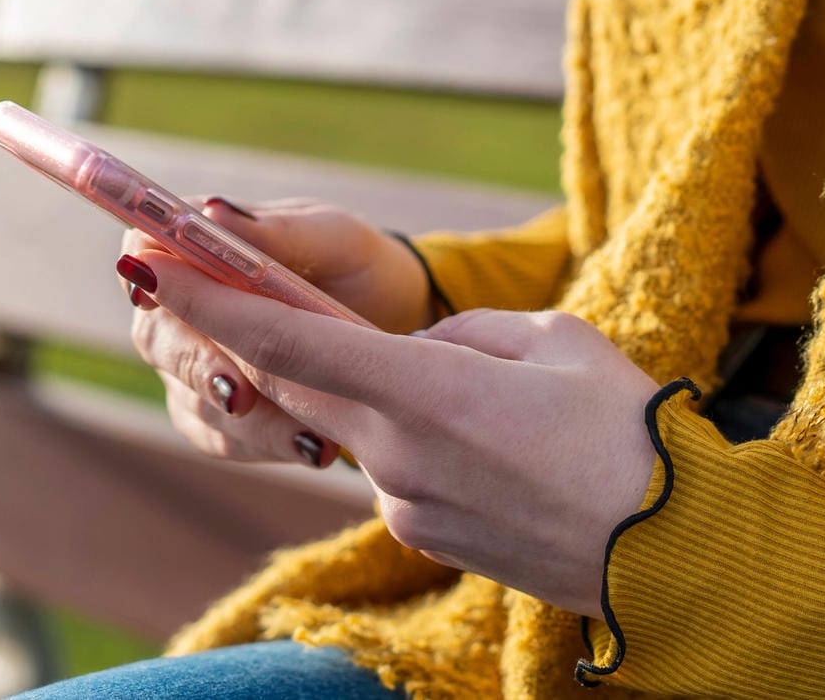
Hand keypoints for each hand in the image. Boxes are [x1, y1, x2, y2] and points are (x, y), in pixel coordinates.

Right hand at [120, 198, 433, 466]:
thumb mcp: (329, 236)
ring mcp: (197, 366)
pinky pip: (226, 439)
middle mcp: (183, 308)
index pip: (143, 256)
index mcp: (195, 248)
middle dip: (200, 366)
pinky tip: (314, 449)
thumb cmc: (352, 261)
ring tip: (307, 435)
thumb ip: (273, 230)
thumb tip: (211, 212)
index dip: (147, 278)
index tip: (156, 297)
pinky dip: (267, 445)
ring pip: (192, 399)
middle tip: (241, 391)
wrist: (396, 319)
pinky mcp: (223, 416)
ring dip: (246, 420)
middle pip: (157, 337)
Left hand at [131, 246, 662, 617]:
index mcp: (424, 391)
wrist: (675, 553)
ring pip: (360, 423)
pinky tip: (493, 443)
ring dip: (377, 391)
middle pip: (300, 381)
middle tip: (220, 290)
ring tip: (486, 398)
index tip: (150, 270)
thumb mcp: (554, 341)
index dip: (213, 304)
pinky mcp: (424, 535)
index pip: (289, 341)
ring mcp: (405, 504)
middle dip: (254, 337)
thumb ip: (466, 336)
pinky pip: (397, 466)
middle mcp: (395, 454)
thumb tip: (426, 352)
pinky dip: (413, 436)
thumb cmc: (628, 432)